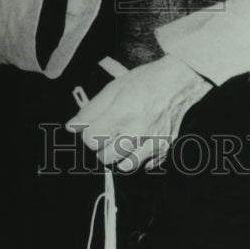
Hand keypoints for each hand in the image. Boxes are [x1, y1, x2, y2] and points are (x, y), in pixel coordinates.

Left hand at [65, 54, 211, 171]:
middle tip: (106, 134)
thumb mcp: (113, 88)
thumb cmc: (145, 81)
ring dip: (119, 157)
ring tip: (120, 142)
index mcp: (120, 115)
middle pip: (105, 158)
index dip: (87, 133)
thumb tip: (71, 127)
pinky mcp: (164, 149)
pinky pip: (145, 166)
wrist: (178, 82)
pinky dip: (139, 159)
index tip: (93, 127)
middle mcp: (136, 133)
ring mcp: (151, 144)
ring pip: (124, 167)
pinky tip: (138, 144)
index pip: (90, 140)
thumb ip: (90, 110)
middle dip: (101, 147)